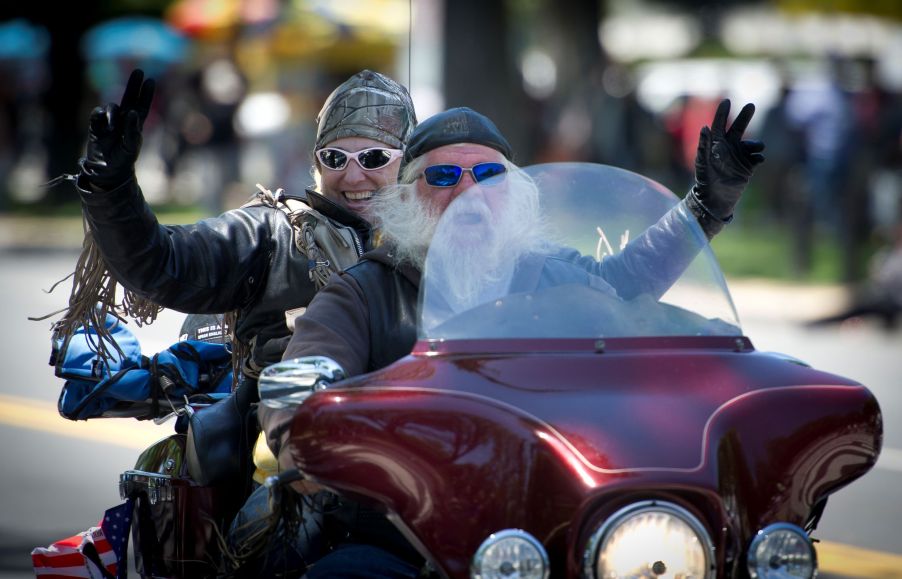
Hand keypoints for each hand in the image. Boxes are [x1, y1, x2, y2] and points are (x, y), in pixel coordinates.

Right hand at [80, 69, 154, 190]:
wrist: (106, 171)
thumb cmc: (123, 160)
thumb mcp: (131, 147)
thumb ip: (132, 130)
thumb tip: (131, 112)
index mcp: (135, 125)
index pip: (142, 106)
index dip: (146, 94)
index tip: (151, 80)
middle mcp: (123, 120)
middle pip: (129, 98)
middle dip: (133, 85)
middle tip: (139, 71)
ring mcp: (109, 122)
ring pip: (112, 107)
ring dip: (113, 115)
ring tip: (112, 129)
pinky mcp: (96, 125)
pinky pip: (97, 113)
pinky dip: (100, 116)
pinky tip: (102, 124)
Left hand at [692, 99, 764, 219]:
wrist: (715, 197)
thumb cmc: (705, 179)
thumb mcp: (703, 161)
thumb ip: (704, 144)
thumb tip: (705, 127)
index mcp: (716, 144)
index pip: (719, 125)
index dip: (722, 113)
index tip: (727, 101)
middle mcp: (729, 147)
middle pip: (738, 128)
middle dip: (745, 117)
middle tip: (751, 105)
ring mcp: (739, 156)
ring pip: (752, 143)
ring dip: (756, 143)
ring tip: (758, 147)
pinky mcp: (748, 166)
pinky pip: (758, 157)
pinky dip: (759, 156)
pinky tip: (758, 160)